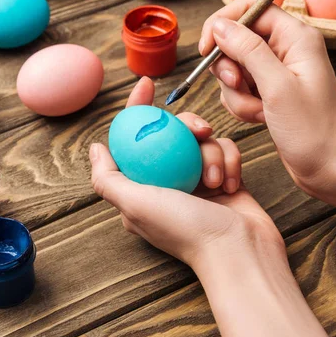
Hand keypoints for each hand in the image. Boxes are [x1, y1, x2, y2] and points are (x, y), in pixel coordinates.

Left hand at [90, 77, 331, 336]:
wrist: (239, 252)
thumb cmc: (186, 231)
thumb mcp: (135, 204)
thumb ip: (108, 177)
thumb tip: (96, 148)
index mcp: (142, 188)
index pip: (134, 138)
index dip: (137, 108)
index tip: (145, 84)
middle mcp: (169, 181)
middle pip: (173, 132)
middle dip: (186, 126)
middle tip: (198, 131)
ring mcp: (198, 180)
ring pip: (203, 139)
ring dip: (212, 154)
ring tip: (215, 180)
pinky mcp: (224, 177)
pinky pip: (226, 150)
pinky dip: (229, 162)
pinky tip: (231, 182)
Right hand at [199, 0, 335, 198]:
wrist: (329, 168)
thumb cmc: (313, 130)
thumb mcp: (277, 87)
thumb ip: (247, 50)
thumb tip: (219, 25)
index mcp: (295, 37)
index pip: (249, 8)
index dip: (223, 24)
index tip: (206, 50)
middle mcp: (286, 48)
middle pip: (236, 39)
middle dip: (229, 67)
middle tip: (239, 86)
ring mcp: (276, 71)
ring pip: (233, 68)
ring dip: (237, 93)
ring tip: (259, 111)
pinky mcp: (269, 92)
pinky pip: (239, 89)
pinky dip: (242, 105)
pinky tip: (260, 118)